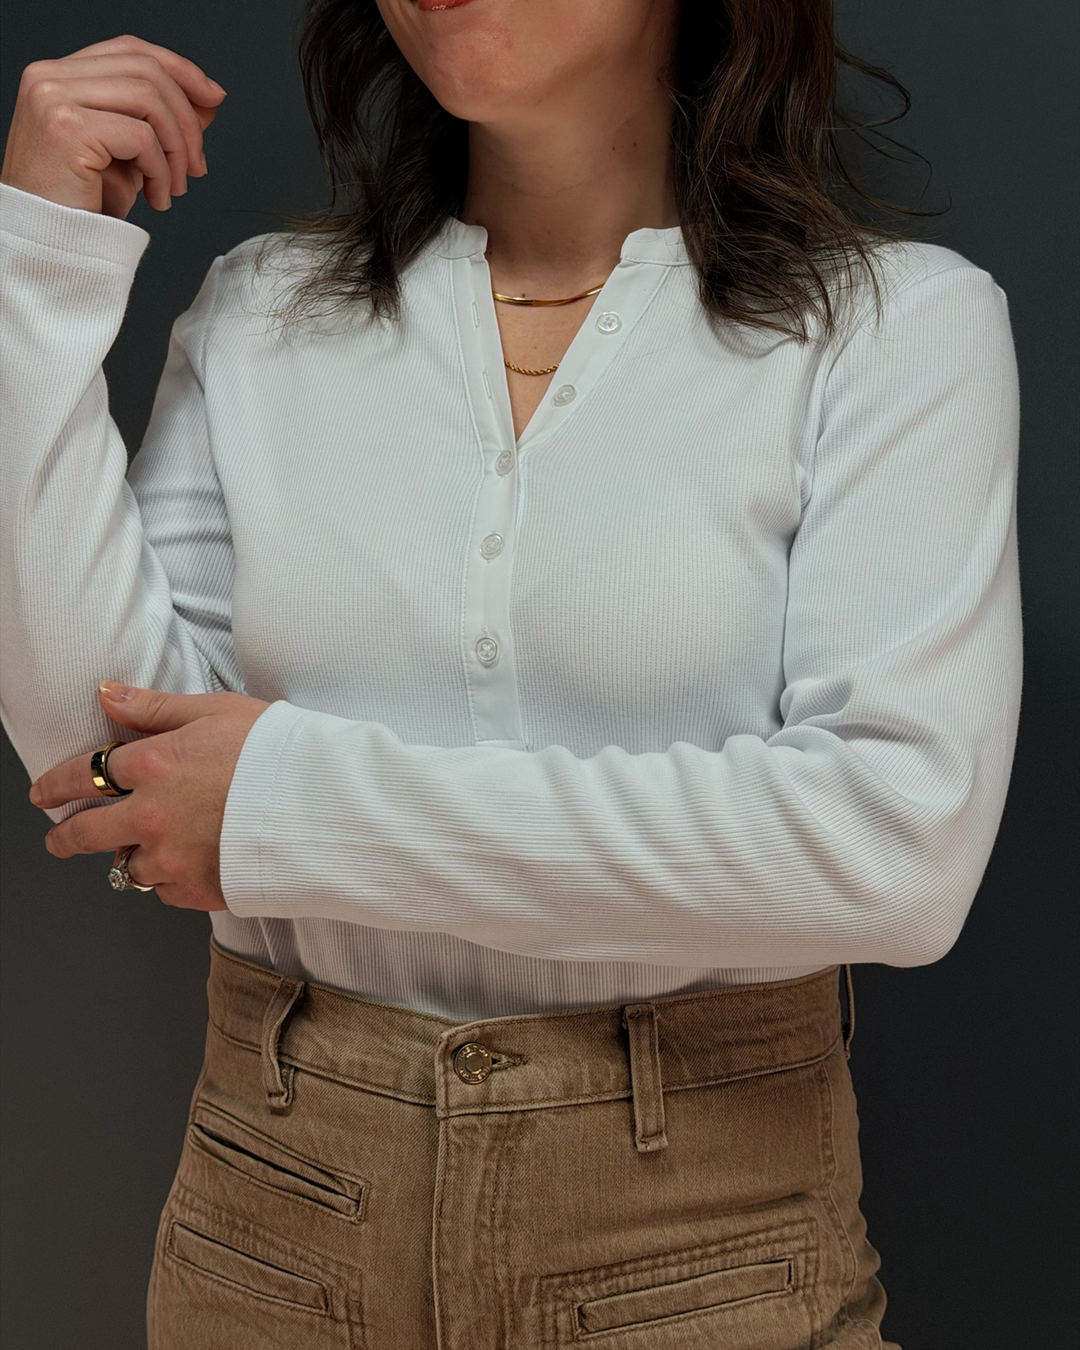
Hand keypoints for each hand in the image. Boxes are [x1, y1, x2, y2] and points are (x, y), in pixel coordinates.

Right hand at [1, 34, 225, 217]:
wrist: (49, 244)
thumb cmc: (80, 205)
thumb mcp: (130, 155)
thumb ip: (161, 122)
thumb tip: (207, 99)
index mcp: (60, 76)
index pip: (130, 50)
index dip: (178, 69)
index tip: (212, 97)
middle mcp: (50, 78)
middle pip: (146, 70)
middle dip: (187, 119)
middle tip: (198, 165)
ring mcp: (54, 98)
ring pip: (149, 99)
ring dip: (177, 149)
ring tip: (176, 187)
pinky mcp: (67, 127)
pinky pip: (142, 137)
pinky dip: (162, 171)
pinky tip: (157, 198)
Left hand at [29, 682, 271, 910]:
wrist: (324, 805)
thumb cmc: (279, 750)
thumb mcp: (218, 710)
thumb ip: (155, 707)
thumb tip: (105, 693)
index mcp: (153, 765)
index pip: (84, 774)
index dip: (56, 784)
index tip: (44, 792)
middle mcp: (150, 815)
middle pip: (85, 834)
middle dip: (63, 837)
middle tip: (58, 839)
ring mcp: (171, 858)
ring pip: (125, 868)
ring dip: (129, 858)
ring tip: (145, 851)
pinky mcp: (196, 890)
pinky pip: (163, 891)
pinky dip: (168, 879)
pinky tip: (187, 864)